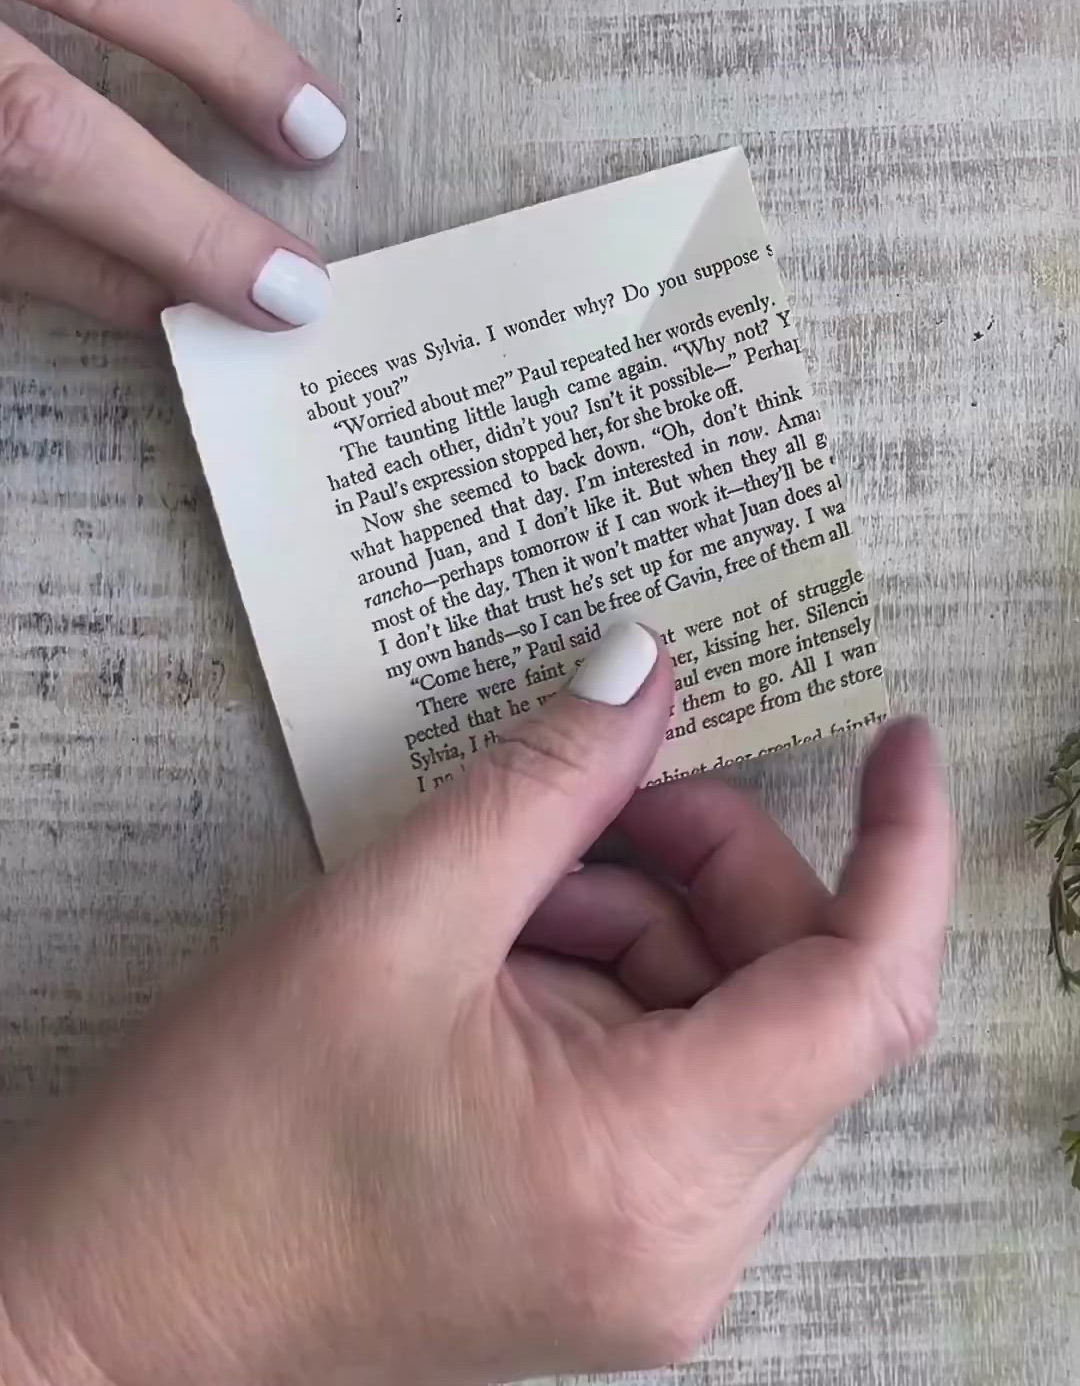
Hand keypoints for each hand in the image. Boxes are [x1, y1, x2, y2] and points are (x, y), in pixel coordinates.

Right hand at [0, 626, 952, 1385]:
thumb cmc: (229, 1141)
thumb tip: (645, 677)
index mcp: (652, 1168)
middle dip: (702, 864)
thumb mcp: (398, 915)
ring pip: (724, 1026)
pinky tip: (495, 956)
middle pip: (787, 996)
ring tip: (496, 894)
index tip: (896, 745)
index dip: (902, 853)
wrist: (114, 1306)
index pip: (863, 996)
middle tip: (591, 792)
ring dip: (634, 920)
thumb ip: (550, 781)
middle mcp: (684, 1240)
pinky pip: (668, 1074)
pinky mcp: (605, 1239)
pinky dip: (606, 983)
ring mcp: (649, 1253)